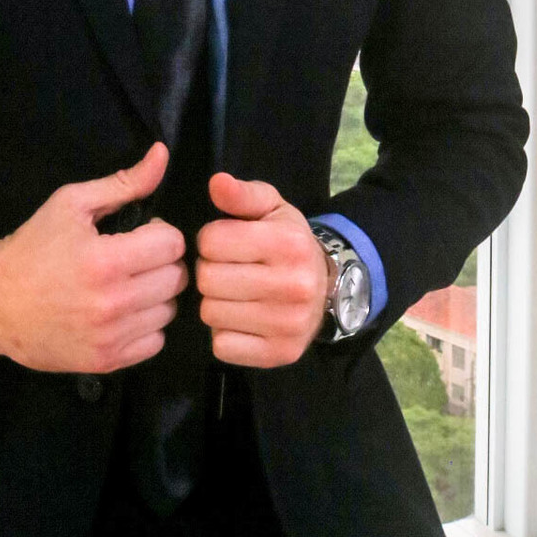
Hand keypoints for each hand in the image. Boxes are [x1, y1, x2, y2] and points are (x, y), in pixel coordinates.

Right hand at [0, 142, 188, 372]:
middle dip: (160, 262)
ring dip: (155, 295)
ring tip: (128, 286)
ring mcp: (112, 337)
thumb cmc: (34, 247)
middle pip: (177, 278)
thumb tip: (162, 155)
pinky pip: (156, 342)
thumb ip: (123, 183)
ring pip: (169, 311)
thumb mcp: (72, 204)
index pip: (173, 244)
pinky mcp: (108, 362)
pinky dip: (146, 326)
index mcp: (106, 260)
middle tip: (134, 259)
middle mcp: (114, 303)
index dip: (159, 233)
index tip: (139, 234)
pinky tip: (123, 313)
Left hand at [196, 174, 330, 367]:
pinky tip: (242, 320)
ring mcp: (288, 324)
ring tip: (236, 294)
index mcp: (288, 243)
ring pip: (210, 313)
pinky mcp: (280, 353)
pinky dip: (225, 334)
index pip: (211, 241)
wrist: (329, 287)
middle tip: (230, 271)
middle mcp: (292, 285)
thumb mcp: (271, 209)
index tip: (227, 244)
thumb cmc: (289, 243)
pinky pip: (222, 346)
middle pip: (207, 279)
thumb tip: (217, 183)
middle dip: (211, 272)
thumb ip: (242, 194)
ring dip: (215, 303)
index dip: (211, 240)